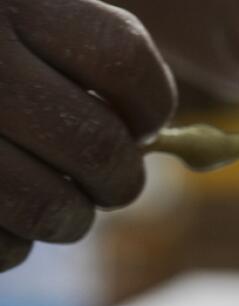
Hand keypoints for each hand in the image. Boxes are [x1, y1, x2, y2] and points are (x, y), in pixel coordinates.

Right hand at [0, 0, 175, 270]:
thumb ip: (65, 57)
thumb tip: (156, 140)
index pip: (122, 58)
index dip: (151, 104)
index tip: (140, 124)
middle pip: (98, 145)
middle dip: (117, 178)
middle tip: (104, 181)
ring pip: (54, 209)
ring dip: (66, 218)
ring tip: (49, 201)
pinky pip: (2, 248)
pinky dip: (9, 245)